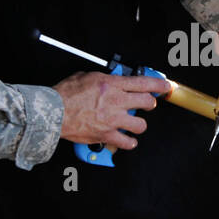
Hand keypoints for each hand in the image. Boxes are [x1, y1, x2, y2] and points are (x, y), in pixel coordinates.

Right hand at [54, 71, 171, 150]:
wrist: (52, 112)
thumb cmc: (65, 94)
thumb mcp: (86, 76)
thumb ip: (103, 78)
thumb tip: (111, 79)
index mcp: (112, 84)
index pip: (143, 82)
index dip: (159, 84)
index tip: (165, 86)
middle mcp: (116, 101)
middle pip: (147, 103)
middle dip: (150, 103)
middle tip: (147, 103)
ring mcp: (113, 120)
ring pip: (141, 125)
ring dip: (140, 124)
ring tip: (135, 123)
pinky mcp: (107, 135)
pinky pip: (127, 142)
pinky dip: (129, 142)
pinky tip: (128, 140)